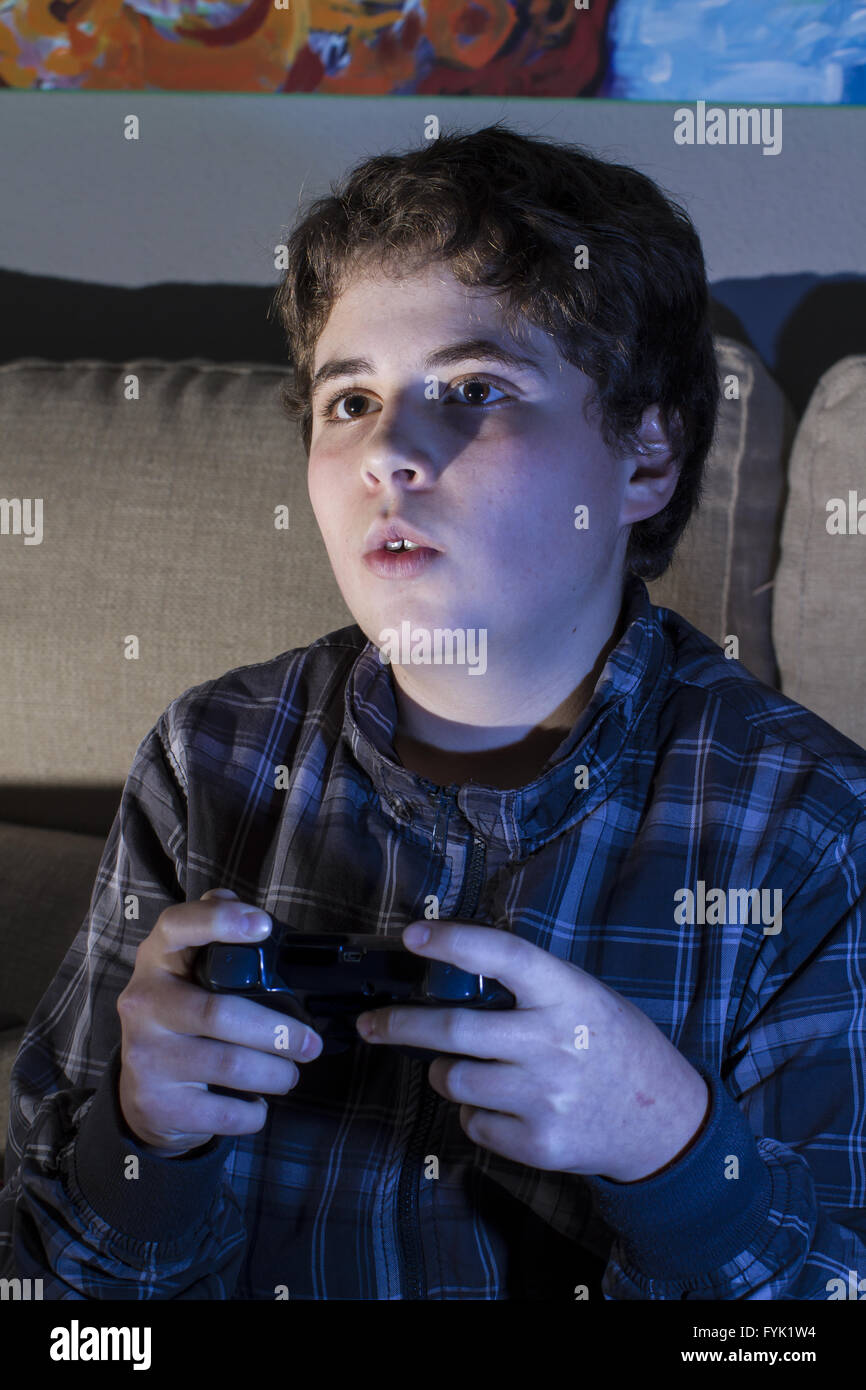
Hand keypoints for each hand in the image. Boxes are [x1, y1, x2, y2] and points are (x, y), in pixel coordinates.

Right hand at [116, 888, 321, 1156]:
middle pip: (220, 1012)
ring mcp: (146, 1056)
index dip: (221, 922)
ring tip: (290, 1073)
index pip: (178, 926)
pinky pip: (223, 1112)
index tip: (264, 925)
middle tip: (310, 1043)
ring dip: (276, 1073)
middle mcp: (144, 1003)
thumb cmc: (181, 1020)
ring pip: (230, 1064)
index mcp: (157, 960)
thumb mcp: (187, 974)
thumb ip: (213, 936)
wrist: (142, 1097)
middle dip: (279, 1031)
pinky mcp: (158, 1103)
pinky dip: (253, 1112)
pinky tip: (258, 1104)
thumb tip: (239, 904)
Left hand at [356, 921, 708, 1181]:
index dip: (451, 941)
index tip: (410, 937)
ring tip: (467, 1067)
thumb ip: (526, 986)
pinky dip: (475, 1112)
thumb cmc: (611, 1044)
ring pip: (453, 1079)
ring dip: (444, 1072)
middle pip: (452, 1028)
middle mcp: (553, 1042)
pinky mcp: (539, 1143)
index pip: (501, 954)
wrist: (663, 1120)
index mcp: (566, 992)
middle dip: (398, 1024)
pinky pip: (473, 1122)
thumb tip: (447, 972)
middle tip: (372, 1023)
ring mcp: (545, 1097)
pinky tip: (504, 1104)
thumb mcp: (582, 995)